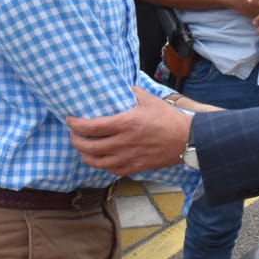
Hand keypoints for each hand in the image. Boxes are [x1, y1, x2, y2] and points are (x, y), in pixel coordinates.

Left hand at [69, 88, 195, 176]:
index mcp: (125, 124)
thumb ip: (130, 92)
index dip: (75, 124)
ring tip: (83, 148)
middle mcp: (123, 143)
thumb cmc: (168, 118)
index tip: (71, 120)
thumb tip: (117, 87)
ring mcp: (128, 158)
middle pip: (89, 147)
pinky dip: (102, 165)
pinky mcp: (135, 168)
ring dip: (85, 155)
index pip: (91, 127)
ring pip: (97, 162)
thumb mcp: (148, 99)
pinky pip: (111, 171)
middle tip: (74, 134)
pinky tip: (101, 159)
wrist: (187, 139)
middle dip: (75, 140)